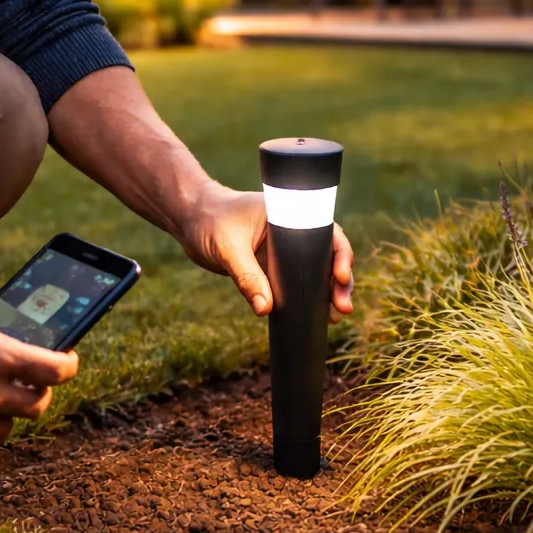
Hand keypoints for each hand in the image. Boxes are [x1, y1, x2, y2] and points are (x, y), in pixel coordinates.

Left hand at [180, 183, 354, 322]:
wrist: (190, 219)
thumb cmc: (209, 220)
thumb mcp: (228, 247)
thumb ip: (246, 277)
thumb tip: (266, 309)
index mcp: (291, 215)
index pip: (327, 232)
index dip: (340, 254)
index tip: (339, 276)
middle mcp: (293, 232)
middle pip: (328, 256)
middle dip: (340, 282)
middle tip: (342, 307)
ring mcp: (285, 251)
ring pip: (316, 273)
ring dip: (328, 294)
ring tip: (335, 317)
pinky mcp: (273, 268)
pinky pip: (296, 283)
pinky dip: (307, 298)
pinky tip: (318, 316)